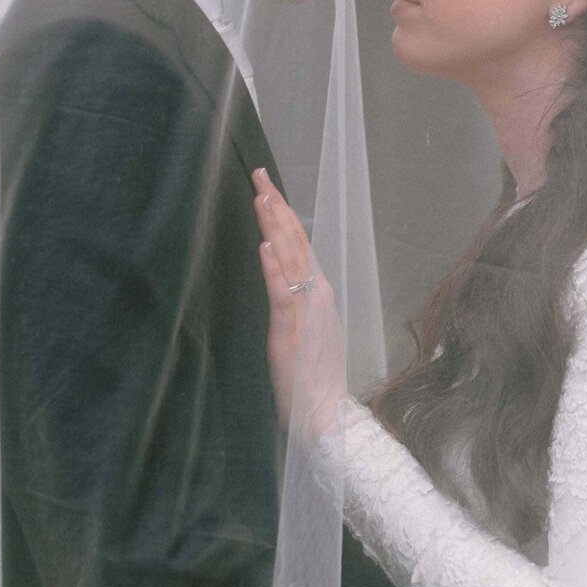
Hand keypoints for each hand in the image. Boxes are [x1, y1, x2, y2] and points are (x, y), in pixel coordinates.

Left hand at [252, 168, 347, 439]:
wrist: (326, 411)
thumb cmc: (314, 375)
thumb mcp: (305, 328)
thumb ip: (296, 300)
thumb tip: (280, 273)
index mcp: (318, 291)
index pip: (299, 244)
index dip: (283, 214)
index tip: (268, 187)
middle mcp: (316, 292)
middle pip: (295, 241)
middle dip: (276, 206)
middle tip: (260, 175)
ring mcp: (306, 308)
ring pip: (289, 259)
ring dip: (274, 225)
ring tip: (262, 196)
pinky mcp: (293, 328)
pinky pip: (281, 293)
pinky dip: (273, 268)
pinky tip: (264, 245)